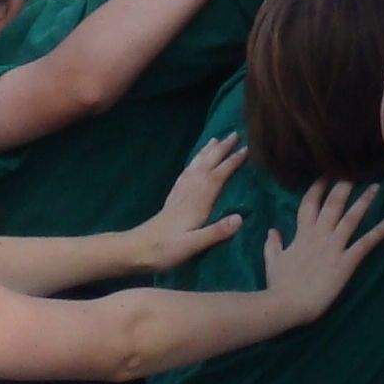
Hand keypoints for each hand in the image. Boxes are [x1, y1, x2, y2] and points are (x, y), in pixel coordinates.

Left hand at [134, 136, 248, 274]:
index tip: (247, 149)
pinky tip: (194, 163)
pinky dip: (193, 163)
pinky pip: (186, 173)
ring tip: (215, 139)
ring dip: (206, 152)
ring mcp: (179, 193)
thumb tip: (240, 218)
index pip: (218, 176)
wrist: (136, 250)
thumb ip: (216, 232)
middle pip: (207, 165)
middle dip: (221, 149)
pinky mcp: (172, 199)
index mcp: (197, 201)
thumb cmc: (165, 249)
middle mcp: (189, 192)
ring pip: (195, 166)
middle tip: (235, 133)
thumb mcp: (192, 244)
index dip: (232, 162)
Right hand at [262, 180, 383, 324]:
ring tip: (377, 187)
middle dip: (344, 185)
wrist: (286, 304)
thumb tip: (271, 230)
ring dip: (365, 201)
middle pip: (333, 204)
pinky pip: (365, 243)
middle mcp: (319, 235)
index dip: (318, 188)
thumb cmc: (279, 285)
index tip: (326, 173)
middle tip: (356, 169)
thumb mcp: (272, 261)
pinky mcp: (346, 261)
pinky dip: (379, 232)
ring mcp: (333, 247)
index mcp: (302, 234)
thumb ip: (272, 244)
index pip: (309, 204)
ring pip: (351, 218)